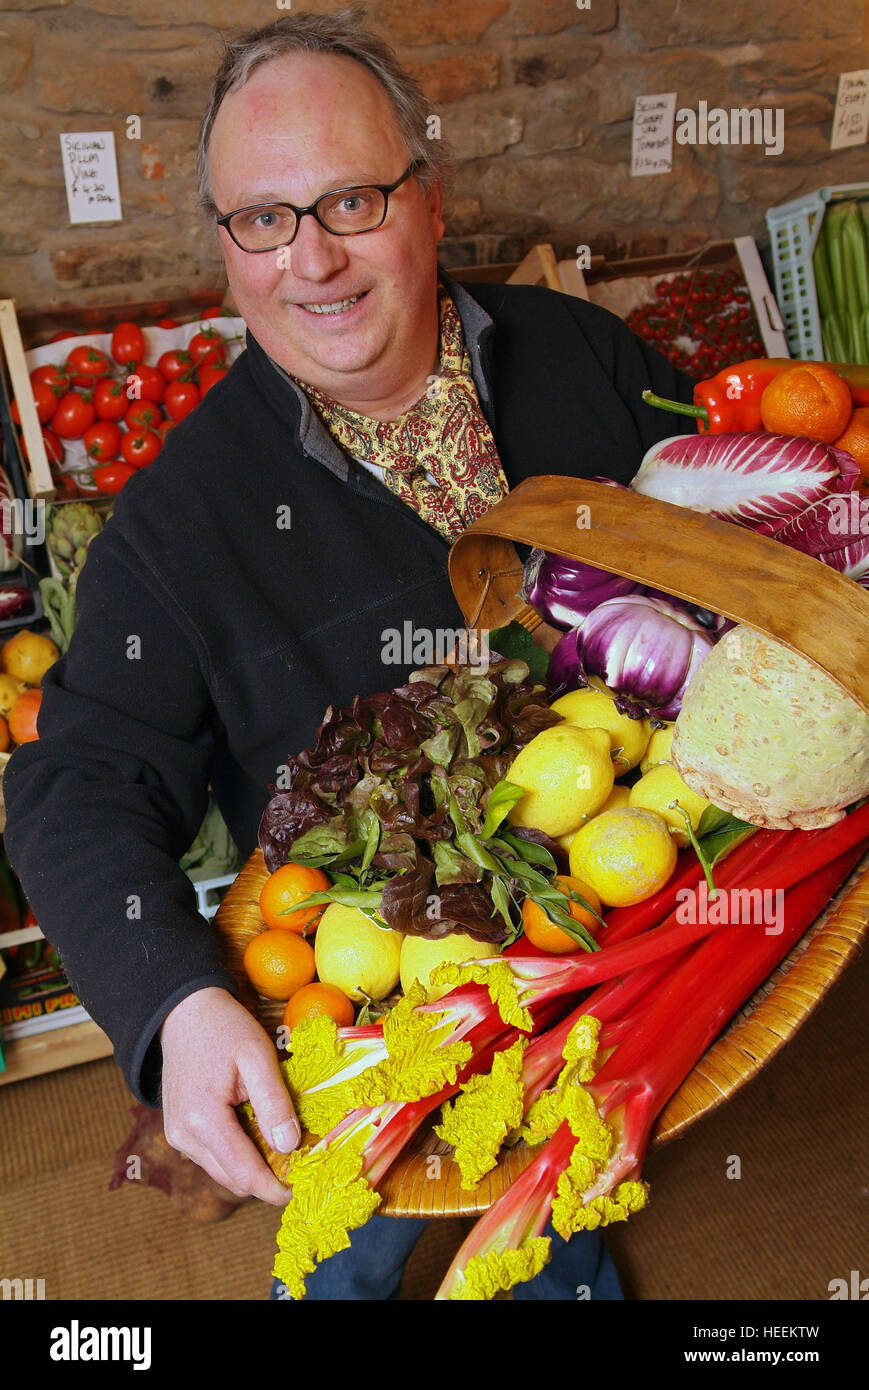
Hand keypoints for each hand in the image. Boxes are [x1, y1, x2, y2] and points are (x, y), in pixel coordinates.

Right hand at [160, 986, 298, 1205]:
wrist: (184, 1012)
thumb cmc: (223, 1028)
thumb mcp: (257, 1056)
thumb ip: (274, 1102)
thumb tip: (290, 1145)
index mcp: (203, 1119)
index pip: (244, 1173)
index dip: (274, 1188)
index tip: (301, 1189)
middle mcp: (184, 1136)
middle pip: (232, 1179)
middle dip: (266, 1178)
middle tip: (299, 1164)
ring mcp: (177, 1136)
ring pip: (222, 1171)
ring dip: (251, 1166)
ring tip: (280, 1144)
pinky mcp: (177, 1131)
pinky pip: (212, 1156)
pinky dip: (236, 1154)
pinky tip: (255, 1132)